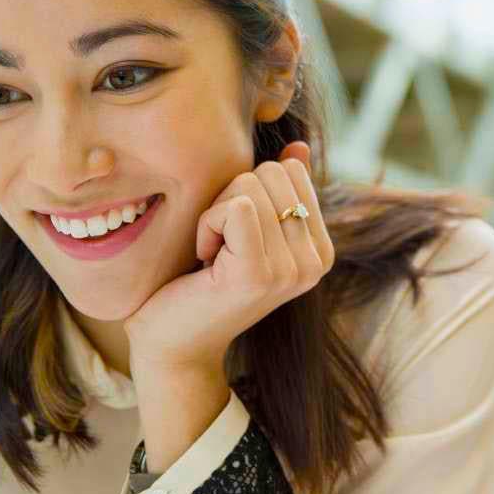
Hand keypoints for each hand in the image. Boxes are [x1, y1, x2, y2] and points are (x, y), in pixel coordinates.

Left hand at [123, 141, 334, 375]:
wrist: (173, 345)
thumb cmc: (202, 283)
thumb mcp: (248, 230)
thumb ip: (279, 192)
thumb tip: (299, 148)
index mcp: (321, 250)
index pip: (291, 171)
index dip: (250, 191)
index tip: (236, 235)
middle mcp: (316, 262)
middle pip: (272, 173)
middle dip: (232, 198)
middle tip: (221, 245)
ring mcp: (291, 270)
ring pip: (250, 186)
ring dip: (215, 214)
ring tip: (213, 256)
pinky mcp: (257, 273)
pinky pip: (234, 206)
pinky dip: (206, 224)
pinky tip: (204, 259)